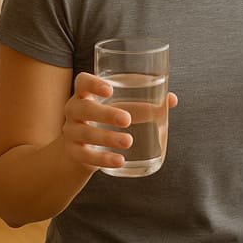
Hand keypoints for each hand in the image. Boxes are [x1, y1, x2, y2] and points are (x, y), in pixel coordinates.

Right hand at [60, 71, 178, 171]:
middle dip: (105, 114)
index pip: (82, 82)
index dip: (93, 84)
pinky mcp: (75, 153)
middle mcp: (74, 111)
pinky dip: (103, 159)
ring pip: (85, 133)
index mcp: (85, 94)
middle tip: (127, 120)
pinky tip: (120, 160)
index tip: (109, 89)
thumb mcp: (120, 108)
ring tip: (128, 141)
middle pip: (83, 108)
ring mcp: (71, 132)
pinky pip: (86, 156)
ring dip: (107, 138)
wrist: (78, 149)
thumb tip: (171, 100)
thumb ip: (144, 103)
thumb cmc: (105, 120)